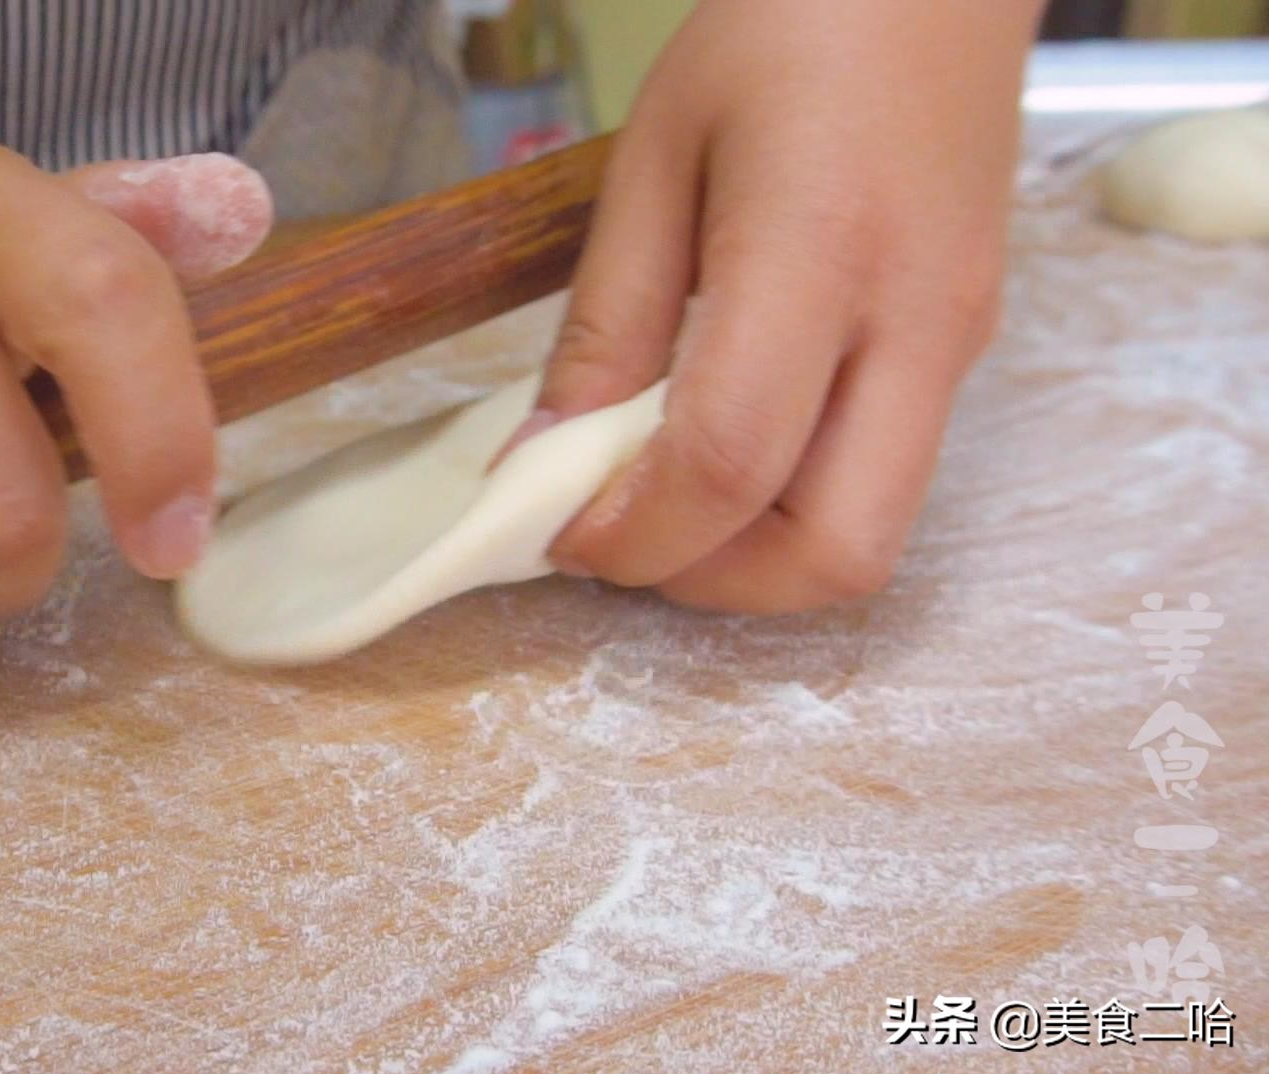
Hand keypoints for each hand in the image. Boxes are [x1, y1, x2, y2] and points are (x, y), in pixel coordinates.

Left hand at [526, 0, 1039, 611]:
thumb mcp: (653, 160)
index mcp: (820, 256)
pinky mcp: (969, 350)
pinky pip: (884, 481)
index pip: (727, 463)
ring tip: (667, 497)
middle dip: (712, 583)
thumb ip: (602, 326)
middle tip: (623, 535)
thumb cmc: (781, 33)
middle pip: (836, 552)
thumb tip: (538, 467)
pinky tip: (730, 448)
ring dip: (755, 559)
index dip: (631, 531)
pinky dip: (795, 507)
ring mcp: (960, 347)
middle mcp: (915, 325)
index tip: (556, 529)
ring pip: (871, 536)